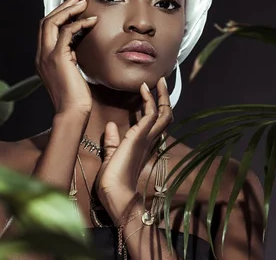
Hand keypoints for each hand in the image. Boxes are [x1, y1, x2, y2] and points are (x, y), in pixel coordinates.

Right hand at [35, 0, 97, 115]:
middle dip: (62, 7)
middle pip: (45, 21)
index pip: (45, 29)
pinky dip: (79, 23)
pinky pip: (65, 32)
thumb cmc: (75, 98)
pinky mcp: (58, 58)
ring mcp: (46, 56)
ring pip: (51, 22)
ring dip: (68, 10)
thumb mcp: (71, 73)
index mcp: (42, 59)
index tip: (73, 6)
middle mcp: (40, 55)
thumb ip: (69, 58)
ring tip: (83, 4)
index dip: (58, 15)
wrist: (72, 113)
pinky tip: (92, 22)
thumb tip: (77, 47)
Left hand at [94, 77, 173, 219]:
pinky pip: (152, 114)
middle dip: (164, 97)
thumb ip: (112, 143)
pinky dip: (150, 99)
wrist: (115, 194)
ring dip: (162, 95)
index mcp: (142, 146)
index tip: (147, 90)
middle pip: (165, 115)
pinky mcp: (141, 137)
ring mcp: (147, 139)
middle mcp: (149, 141)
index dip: (153, 105)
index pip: (153, 122)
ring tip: (159, 81)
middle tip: (161, 81)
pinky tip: (144, 89)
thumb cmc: (112, 182)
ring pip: (163, 113)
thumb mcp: (110, 157)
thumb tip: (111, 127)